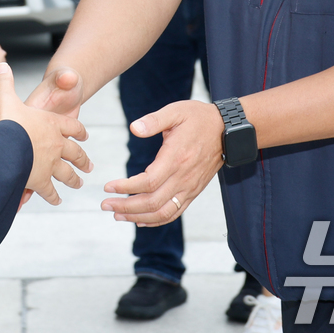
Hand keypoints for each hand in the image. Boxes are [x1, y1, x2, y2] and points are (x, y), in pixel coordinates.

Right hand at [0, 63, 91, 204]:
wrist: (7, 146)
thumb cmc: (7, 122)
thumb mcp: (7, 98)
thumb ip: (5, 82)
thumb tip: (1, 64)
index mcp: (51, 124)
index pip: (72, 126)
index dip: (78, 131)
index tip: (84, 136)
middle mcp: (56, 144)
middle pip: (75, 153)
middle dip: (82, 159)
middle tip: (88, 166)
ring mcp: (51, 164)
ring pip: (67, 173)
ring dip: (73, 179)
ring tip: (78, 183)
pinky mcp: (41, 180)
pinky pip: (50, 190)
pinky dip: (53, 196)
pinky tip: (57, 200)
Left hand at [101, 100, 224, 226]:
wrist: (228, 131)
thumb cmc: (199, 118)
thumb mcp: (176, 111)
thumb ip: (154, 120)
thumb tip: (134, 128)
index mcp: (175, 159)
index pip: (147, 182)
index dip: (125, 187)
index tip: (108, 187)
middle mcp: (183, 178)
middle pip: (152, 202)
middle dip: (126, 207)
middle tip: (105, 205)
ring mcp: (189, 188)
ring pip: (163, 212)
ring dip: (139, 217)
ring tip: (118, 216)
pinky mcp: (193, 192)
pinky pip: (174, 212)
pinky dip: (156, 220)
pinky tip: (141, 221)